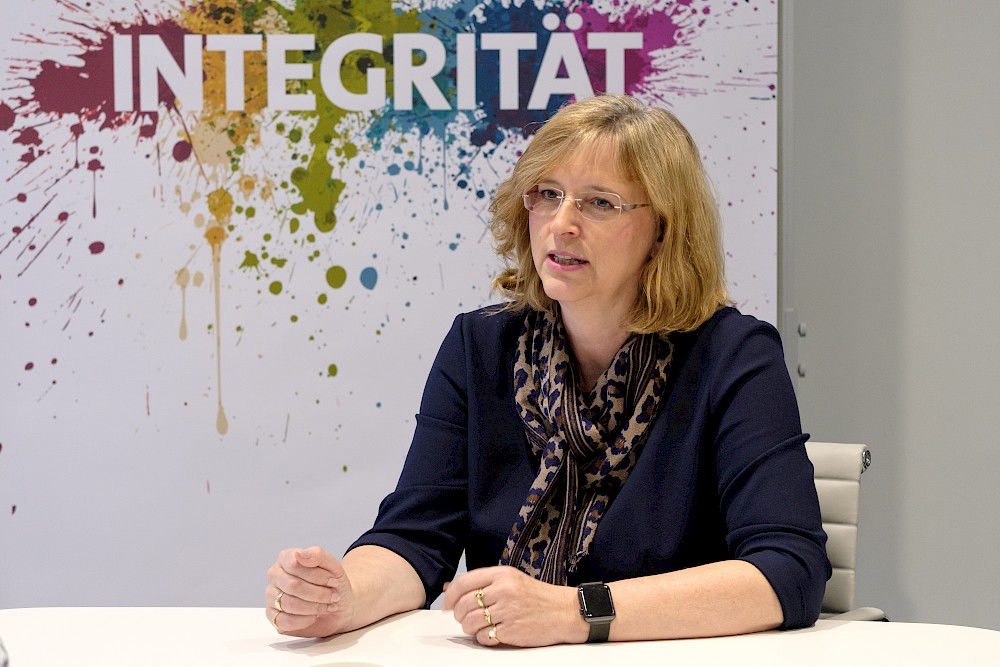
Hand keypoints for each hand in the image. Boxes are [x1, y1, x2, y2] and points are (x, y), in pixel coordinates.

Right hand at [265, 546, 354, 636]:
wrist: (340, 607)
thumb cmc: (333, 584)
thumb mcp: (333, 566)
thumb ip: (317, 555)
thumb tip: (299, 554)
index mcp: (286, 558)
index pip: (295, 564)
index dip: (317, 575)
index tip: (334, 581)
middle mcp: (275, 575)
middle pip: (293, 586)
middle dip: (319, 594)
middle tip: (334, 597)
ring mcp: (271, 596)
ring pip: (289, 604)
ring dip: (314, 607)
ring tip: (327, 606)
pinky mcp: (273, 616)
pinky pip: (285, 621)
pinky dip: (305, 620)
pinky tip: (314, 616)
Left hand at [441, 565, 586, 646]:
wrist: (565, 611)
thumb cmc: (537, 596)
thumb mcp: (511, 580)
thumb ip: (483, 583)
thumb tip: (450, 588)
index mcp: (502, 574)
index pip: (464, 583)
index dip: (450, 596)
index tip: (447, 605)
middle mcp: (504, 590)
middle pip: (464, 605)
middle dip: (459, 615)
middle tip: (464, 618)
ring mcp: (508, 611)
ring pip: (470, 622)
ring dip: (470, 628)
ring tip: (480, 627)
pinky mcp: (512, 630)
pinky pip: (484, 637)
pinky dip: (483, 638)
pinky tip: (492, 634)